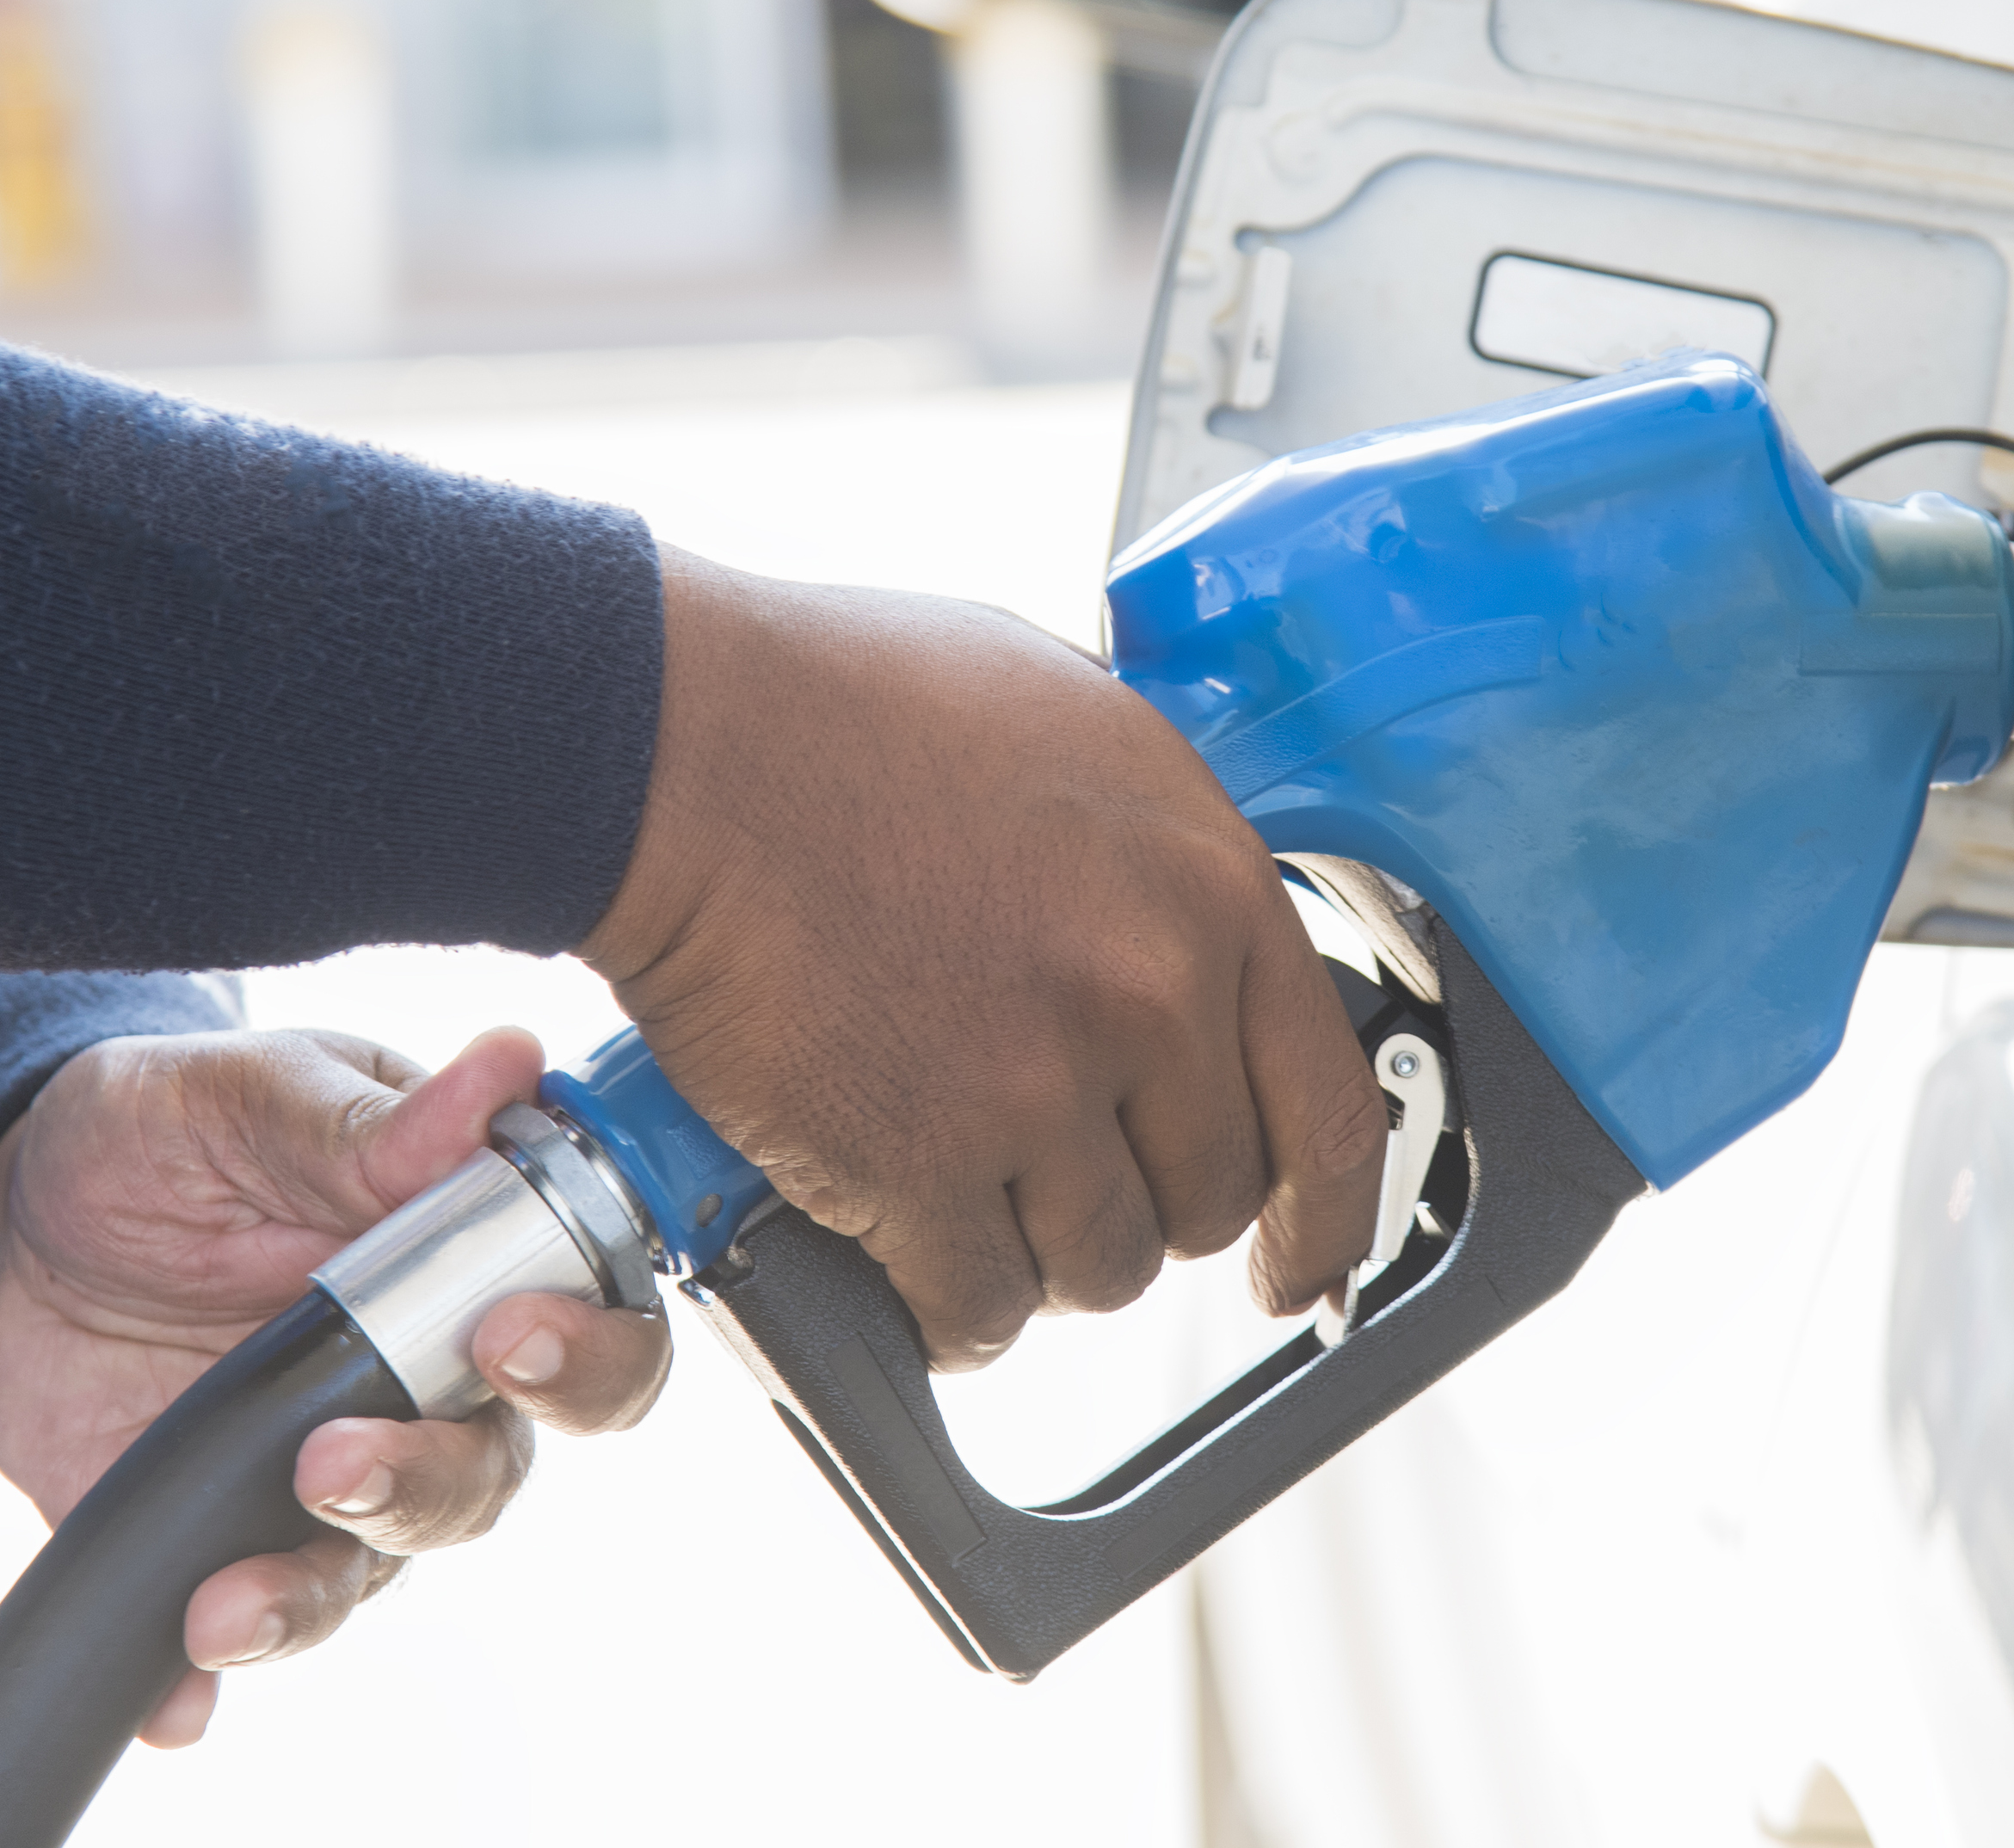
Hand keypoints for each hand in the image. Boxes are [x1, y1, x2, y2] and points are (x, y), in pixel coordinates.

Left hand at [0, 1027, 670, 1747]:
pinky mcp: (224, 1533)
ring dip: (313, 1590)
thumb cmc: (166, 1133)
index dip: (584, 1350)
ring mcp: (330, 1465)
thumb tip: (507, 1064)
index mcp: (468, 1260)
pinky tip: (177, 1692)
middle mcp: (426, 1380)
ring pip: (378, 1560)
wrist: (14, 1222)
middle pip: (495, 1469)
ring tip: (226, 1599)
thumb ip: (365, 1120)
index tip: (506, 1337)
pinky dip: (206, 1677)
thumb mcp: (240, 1096)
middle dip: (432, 1483)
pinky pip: (239, 1623)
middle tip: (337, 1461)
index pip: (596, 1323)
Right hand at [580, 548, 1388, 1368]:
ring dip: (1036, 1253)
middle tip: (1054, 1164)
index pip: (1330, 1114)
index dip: (1325, 1218)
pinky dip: (946, 1305)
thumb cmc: (847, 706)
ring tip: (962, 1185)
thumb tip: (1189, 942)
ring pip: (1096, 1268)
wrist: (683, 743)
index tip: (1301, 1269)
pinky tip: (903, 1249)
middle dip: (1138, 1202)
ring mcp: (1037, 1087)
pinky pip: (977, 1307)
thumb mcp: (1077, 732)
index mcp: (1212, 889)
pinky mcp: (918, 1164)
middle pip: (1205, 1202)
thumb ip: (1158, 857)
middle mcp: (1151, 996)